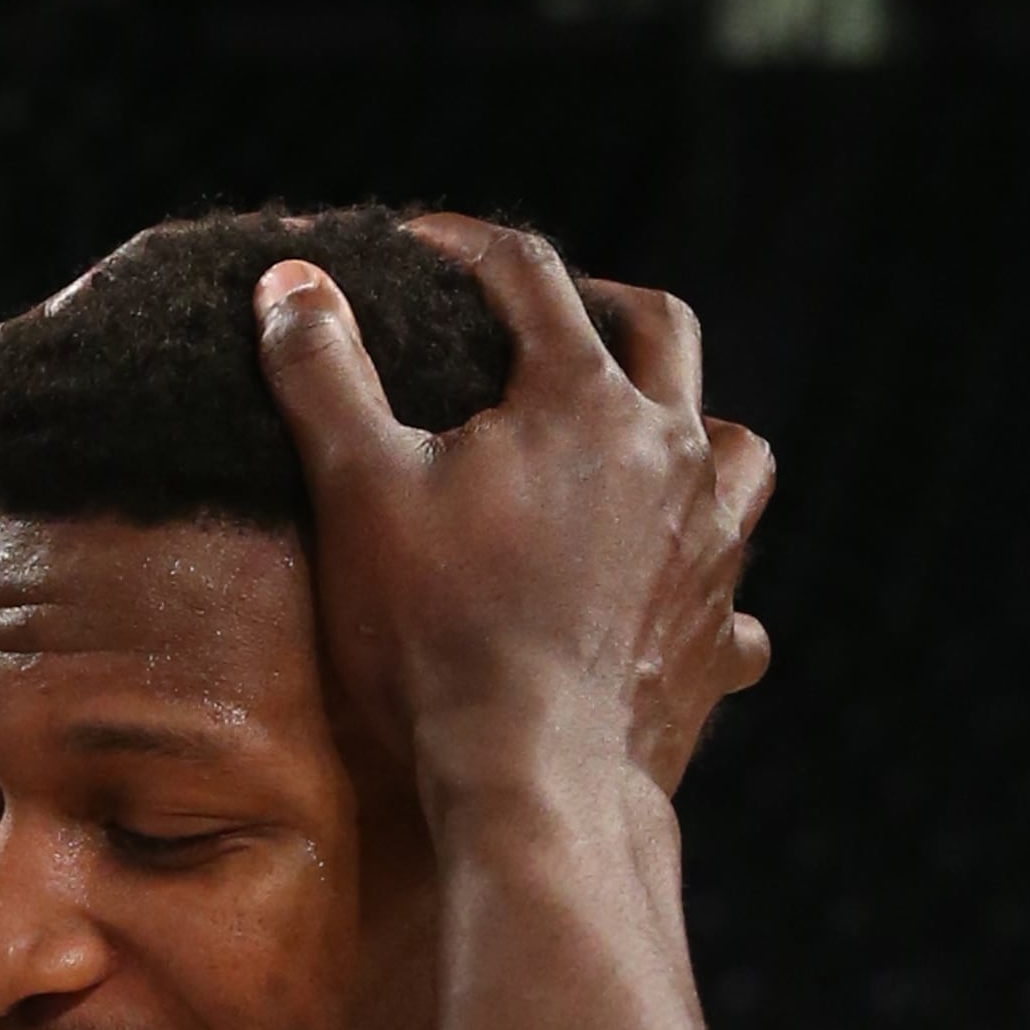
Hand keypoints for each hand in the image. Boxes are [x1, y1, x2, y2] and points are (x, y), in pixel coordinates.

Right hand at [256, 219, 777, 805]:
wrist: (532, 783)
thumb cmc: (437, 636)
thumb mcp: (355, 492)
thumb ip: (322, 375)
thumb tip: (290, 282)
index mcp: (582, 398)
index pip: (527, 275)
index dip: (465, 246)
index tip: (415, 247)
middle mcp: (670, 451)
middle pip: (661, 330)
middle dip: (604, 305)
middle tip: (550, 317)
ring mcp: (709, 544)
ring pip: (738, 447)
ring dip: (695, 429)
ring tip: (644, 441)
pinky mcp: (717, 634)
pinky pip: (740, 598)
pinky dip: (710, 581)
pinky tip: (679, 597)